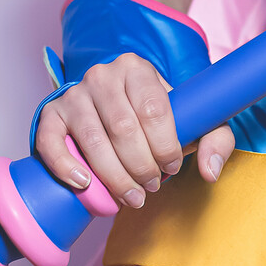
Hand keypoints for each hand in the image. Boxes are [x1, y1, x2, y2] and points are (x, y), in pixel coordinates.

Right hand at [35, 53, 235, 207]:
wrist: (116, 105)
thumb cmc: (157, 116)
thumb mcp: (194, 119)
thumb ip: (214, 139)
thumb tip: (210, 172)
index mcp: (138, 68)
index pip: (153, 109)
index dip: (165, 146)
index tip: (172, 167)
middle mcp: (102, 75)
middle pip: (123, 129)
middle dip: (141, 167)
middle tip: (150, 187)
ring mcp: (73, 93)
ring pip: (93, 141)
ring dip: (113, 177)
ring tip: (130, 196)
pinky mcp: (51, 114)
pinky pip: (51, 141)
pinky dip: (65, 166)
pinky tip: (84, 184)